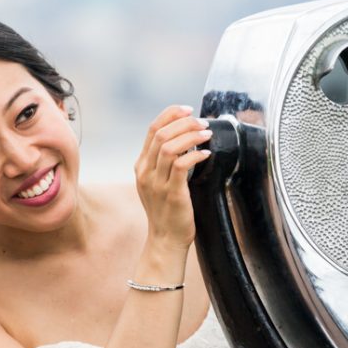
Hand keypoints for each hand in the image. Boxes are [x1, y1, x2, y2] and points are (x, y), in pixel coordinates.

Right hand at [133, 105, 212, 250]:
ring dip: (191, 136)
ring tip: (207, 134)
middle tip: (202, 122)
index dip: (170, 114)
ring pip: (169, 148)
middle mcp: (145, 172)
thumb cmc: (167, 210)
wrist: (165, 239)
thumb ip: (164, 161)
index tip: (188, 109)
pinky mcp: (171, 194)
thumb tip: (185, 137)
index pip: (152, 129)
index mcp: (141, 165)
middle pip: (161, 134)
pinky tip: (206, 154)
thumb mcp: (158, 182)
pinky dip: (195, 155)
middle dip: (184, 122)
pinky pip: (181, 166)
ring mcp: (156, 183)